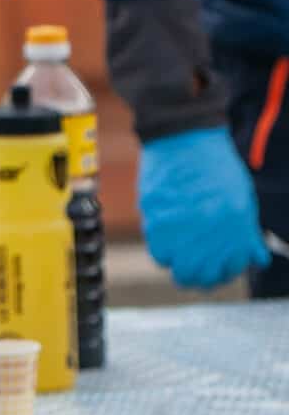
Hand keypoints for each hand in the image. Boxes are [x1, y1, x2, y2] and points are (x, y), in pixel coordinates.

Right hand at [138, 128, 271, 288]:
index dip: (221, 273)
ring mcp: (181, 231)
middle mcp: (211, 236)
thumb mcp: (242, 199)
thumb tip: (257, 260)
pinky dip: (161, 246)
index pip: (227, 271)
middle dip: (196, 275)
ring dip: (177, 261)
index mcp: (237, 230)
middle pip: (199, 278)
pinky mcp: (156, 223)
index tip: (214, 266)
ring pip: (175, 268)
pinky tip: (167, 231)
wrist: (184, 136)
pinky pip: (158, 251)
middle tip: (192, 264)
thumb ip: (247, 234)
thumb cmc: (215, 166)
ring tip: (178, 243)